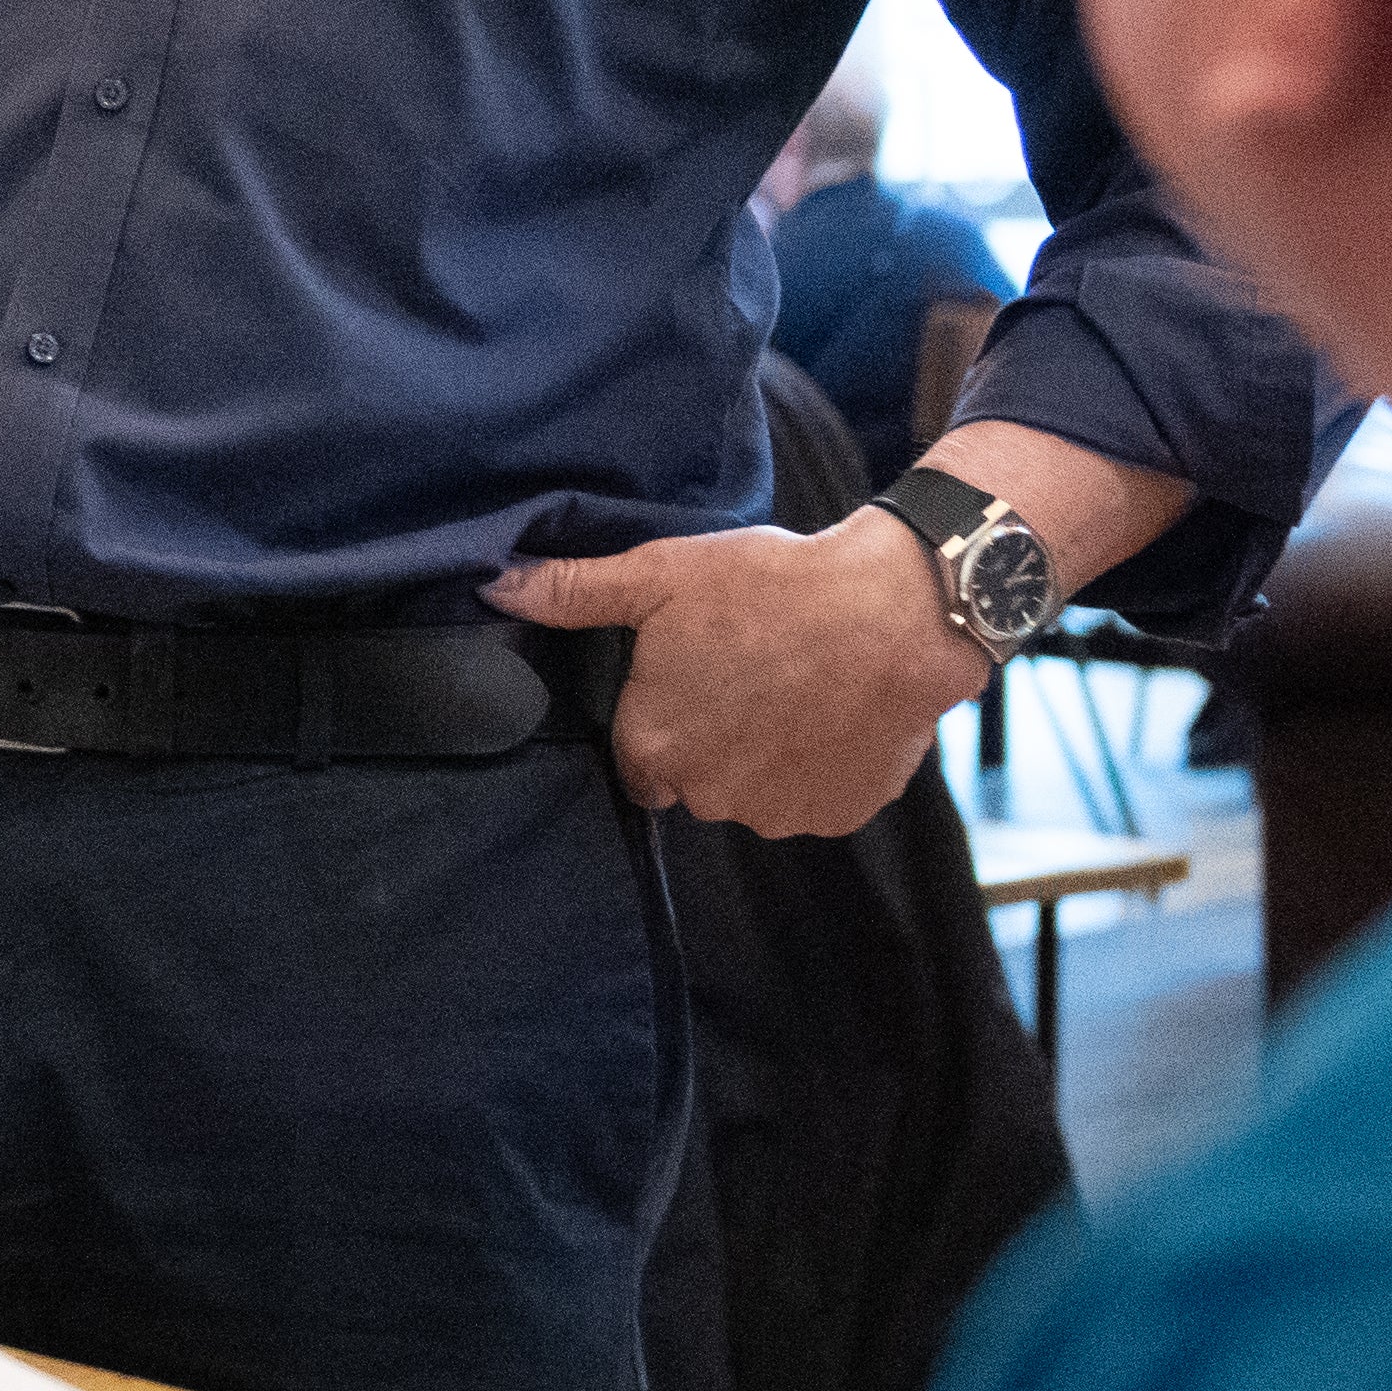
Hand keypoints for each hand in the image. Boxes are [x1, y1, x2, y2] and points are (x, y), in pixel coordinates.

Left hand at [486, 512, 968, 838]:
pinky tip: (832, 711)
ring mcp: (777, 813)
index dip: (664, 715)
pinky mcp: (839, 815)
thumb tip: (495, 587)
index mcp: (652, 747)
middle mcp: (707, 796)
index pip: (638, 757)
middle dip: (714, 737)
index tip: (695, 678)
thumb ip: (574, 592)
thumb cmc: (770, 589)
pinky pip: (814, 798)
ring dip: (767, 754)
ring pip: (755, 791)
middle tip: (749, 673)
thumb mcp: (660, 575)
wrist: (896, 613)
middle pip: (696, 778)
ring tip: (795, 686)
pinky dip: (819, 766)